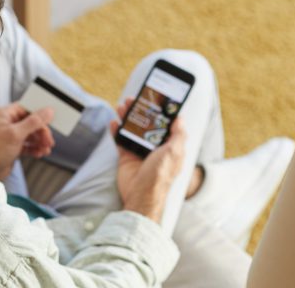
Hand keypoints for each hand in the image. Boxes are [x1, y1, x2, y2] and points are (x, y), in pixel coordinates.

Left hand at [0, 103, 53, 180]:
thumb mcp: (15, 134)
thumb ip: (33, 122)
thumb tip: (48, 111)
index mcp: (7, 114)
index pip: (28, 108)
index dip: (40, 113)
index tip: (52, 120)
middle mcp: (9, 123)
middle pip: (32, 122)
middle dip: (42, 132)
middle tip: (49, 141)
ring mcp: (11, 136)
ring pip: (31, 134)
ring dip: (40, 141)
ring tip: (46, 149)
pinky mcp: (13, 148)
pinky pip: (28, 145)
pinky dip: (35, 149)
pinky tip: (40, 154)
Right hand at [111, 97, 186, 222]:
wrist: (141, 195)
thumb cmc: (160, 175)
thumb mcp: (174, 152)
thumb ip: (178, 135)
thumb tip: (180, 119)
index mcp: (169, 146)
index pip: (165, 124)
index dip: (160, 112)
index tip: (154, 99)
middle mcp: (154, 148)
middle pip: (146, 124)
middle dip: (140, 111)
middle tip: (134, 99)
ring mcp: (139, 152)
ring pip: (132, 130)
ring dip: (127, 117)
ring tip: (122, 106)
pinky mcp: (127, 157)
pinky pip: (120, 140)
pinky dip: (116, 130)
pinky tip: (114, 122)